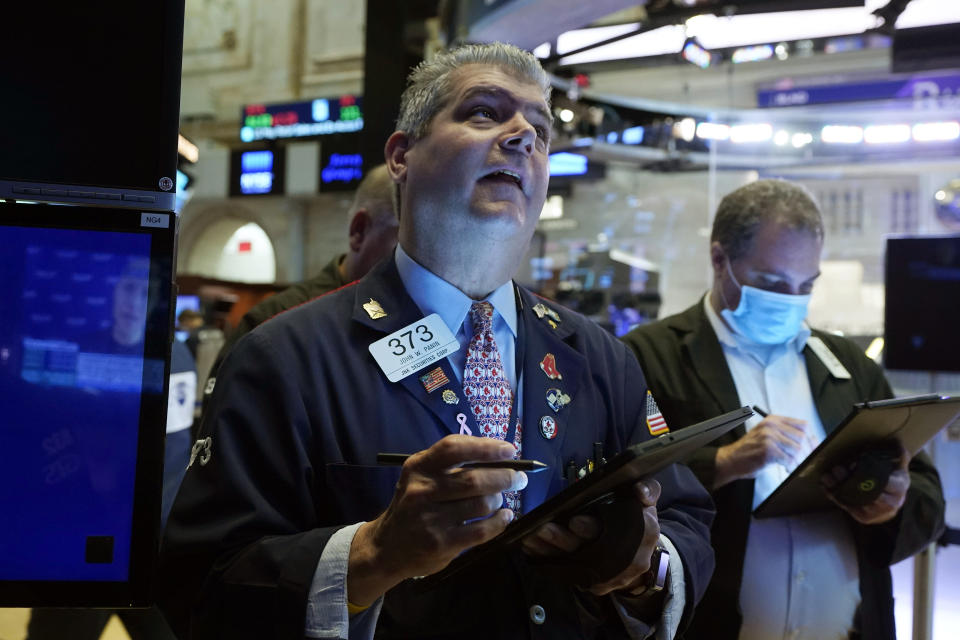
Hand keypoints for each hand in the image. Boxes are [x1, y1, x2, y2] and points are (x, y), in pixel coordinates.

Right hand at [348, 435, 527, 604]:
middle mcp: (421, 490)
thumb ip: (450, 466)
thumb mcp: (420, 478)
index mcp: (418, 467)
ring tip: (500, 500)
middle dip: (504, 476)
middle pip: (473, 478)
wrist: (387, 547)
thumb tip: (498, 458)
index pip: (454, 448)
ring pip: (481, 504)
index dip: (486, 447)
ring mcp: (430, 519)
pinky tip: (504, 517)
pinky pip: (482, 530)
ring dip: (499, 500)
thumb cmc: (412, 506)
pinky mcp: (441, 544)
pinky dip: (500, 522)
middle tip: (519, 478)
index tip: (510, 450)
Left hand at [520, 479, 661, 596]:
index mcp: (636, 534)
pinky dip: (547, 559)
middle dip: (561, 539)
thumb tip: (639, 490)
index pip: (612, 532)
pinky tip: (530, 548)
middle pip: (585, 550)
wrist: (642, 556)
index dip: (590, 528)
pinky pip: (565, 571)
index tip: (573, 521)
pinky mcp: (589, 579)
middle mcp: (619, 557)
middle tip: (540, 528)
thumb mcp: (648, 503)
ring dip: (547, 549)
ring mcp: (603, 572)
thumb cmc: (640, 521)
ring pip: (570, 561)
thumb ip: (649, 490)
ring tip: (527, 536)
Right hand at [714, 414, 810, 488]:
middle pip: (802, 437)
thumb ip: (786, 436)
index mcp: (773, 420)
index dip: (812, 439)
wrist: (730, 459)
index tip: (813, 449)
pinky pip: (789, 459)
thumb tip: (812, 442)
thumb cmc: (750, 451)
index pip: (803, 425)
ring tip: (796, 466)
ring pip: (797, 449)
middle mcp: (771, 426)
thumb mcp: (767, 436)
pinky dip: (791, 466)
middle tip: (807, 461)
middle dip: (808, 452)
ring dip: (800, 461)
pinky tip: (787, 469)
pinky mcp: (767, 450)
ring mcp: (769, 437)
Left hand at [821, 441, 910, 524]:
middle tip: (836, 469)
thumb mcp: (898, 467)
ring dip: (838, 488)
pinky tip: (826, 486)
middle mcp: (890, 502)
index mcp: (899, 487)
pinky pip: (847, 507)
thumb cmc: (892, 480)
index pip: (885, 482)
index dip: (867, 474)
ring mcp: (876, 512)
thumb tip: (897, 442)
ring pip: (854, 501)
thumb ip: (899, 454)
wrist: (891, 503)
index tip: (854, 464)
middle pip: (867, 492)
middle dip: (849, 481)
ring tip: (826, 476)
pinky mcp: (864, 517)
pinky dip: (835, 495)